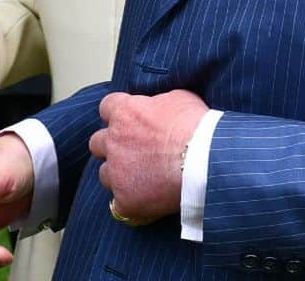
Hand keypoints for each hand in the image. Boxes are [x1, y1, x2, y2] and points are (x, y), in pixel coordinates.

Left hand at [88, 89, 207, 224]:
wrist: (206, 161)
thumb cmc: (197, 127)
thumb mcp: (178, 98)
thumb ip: (158, 102)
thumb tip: (160, 107)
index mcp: (124, 112)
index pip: (106, 108)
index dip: (118, 116)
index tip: (129, 123)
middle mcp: (113, 139)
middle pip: (97, 142)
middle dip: (111, 147)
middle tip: (132, 153)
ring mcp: (117, 170)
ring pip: (105, 174)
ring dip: (118, 176)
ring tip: (140, 181)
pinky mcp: (126, 199)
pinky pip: (118, 205)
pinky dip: (130, 204)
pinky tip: (145, 203)